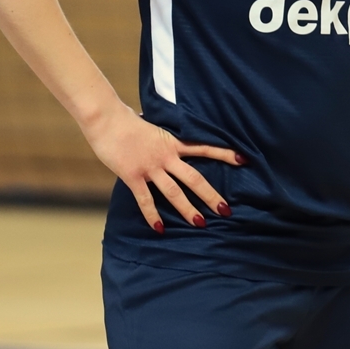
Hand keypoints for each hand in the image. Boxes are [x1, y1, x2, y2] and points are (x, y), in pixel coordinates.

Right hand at [81, 102, 243, 232]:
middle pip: (194, 177)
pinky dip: (152, 216)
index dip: (224, 153)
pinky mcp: (132, 176)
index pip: (204, 147)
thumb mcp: (154, 125)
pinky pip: (145, 200)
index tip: (243, 160)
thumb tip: (171, 139)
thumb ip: (164, 138)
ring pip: (173, 192)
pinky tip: (160, 229)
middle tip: (225, 210)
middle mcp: (166, 156)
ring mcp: (150, 167)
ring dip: (187, 209)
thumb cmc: (127, 120)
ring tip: (199, 224)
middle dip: (210, 195)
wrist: (106, 119)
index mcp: (173, 142)